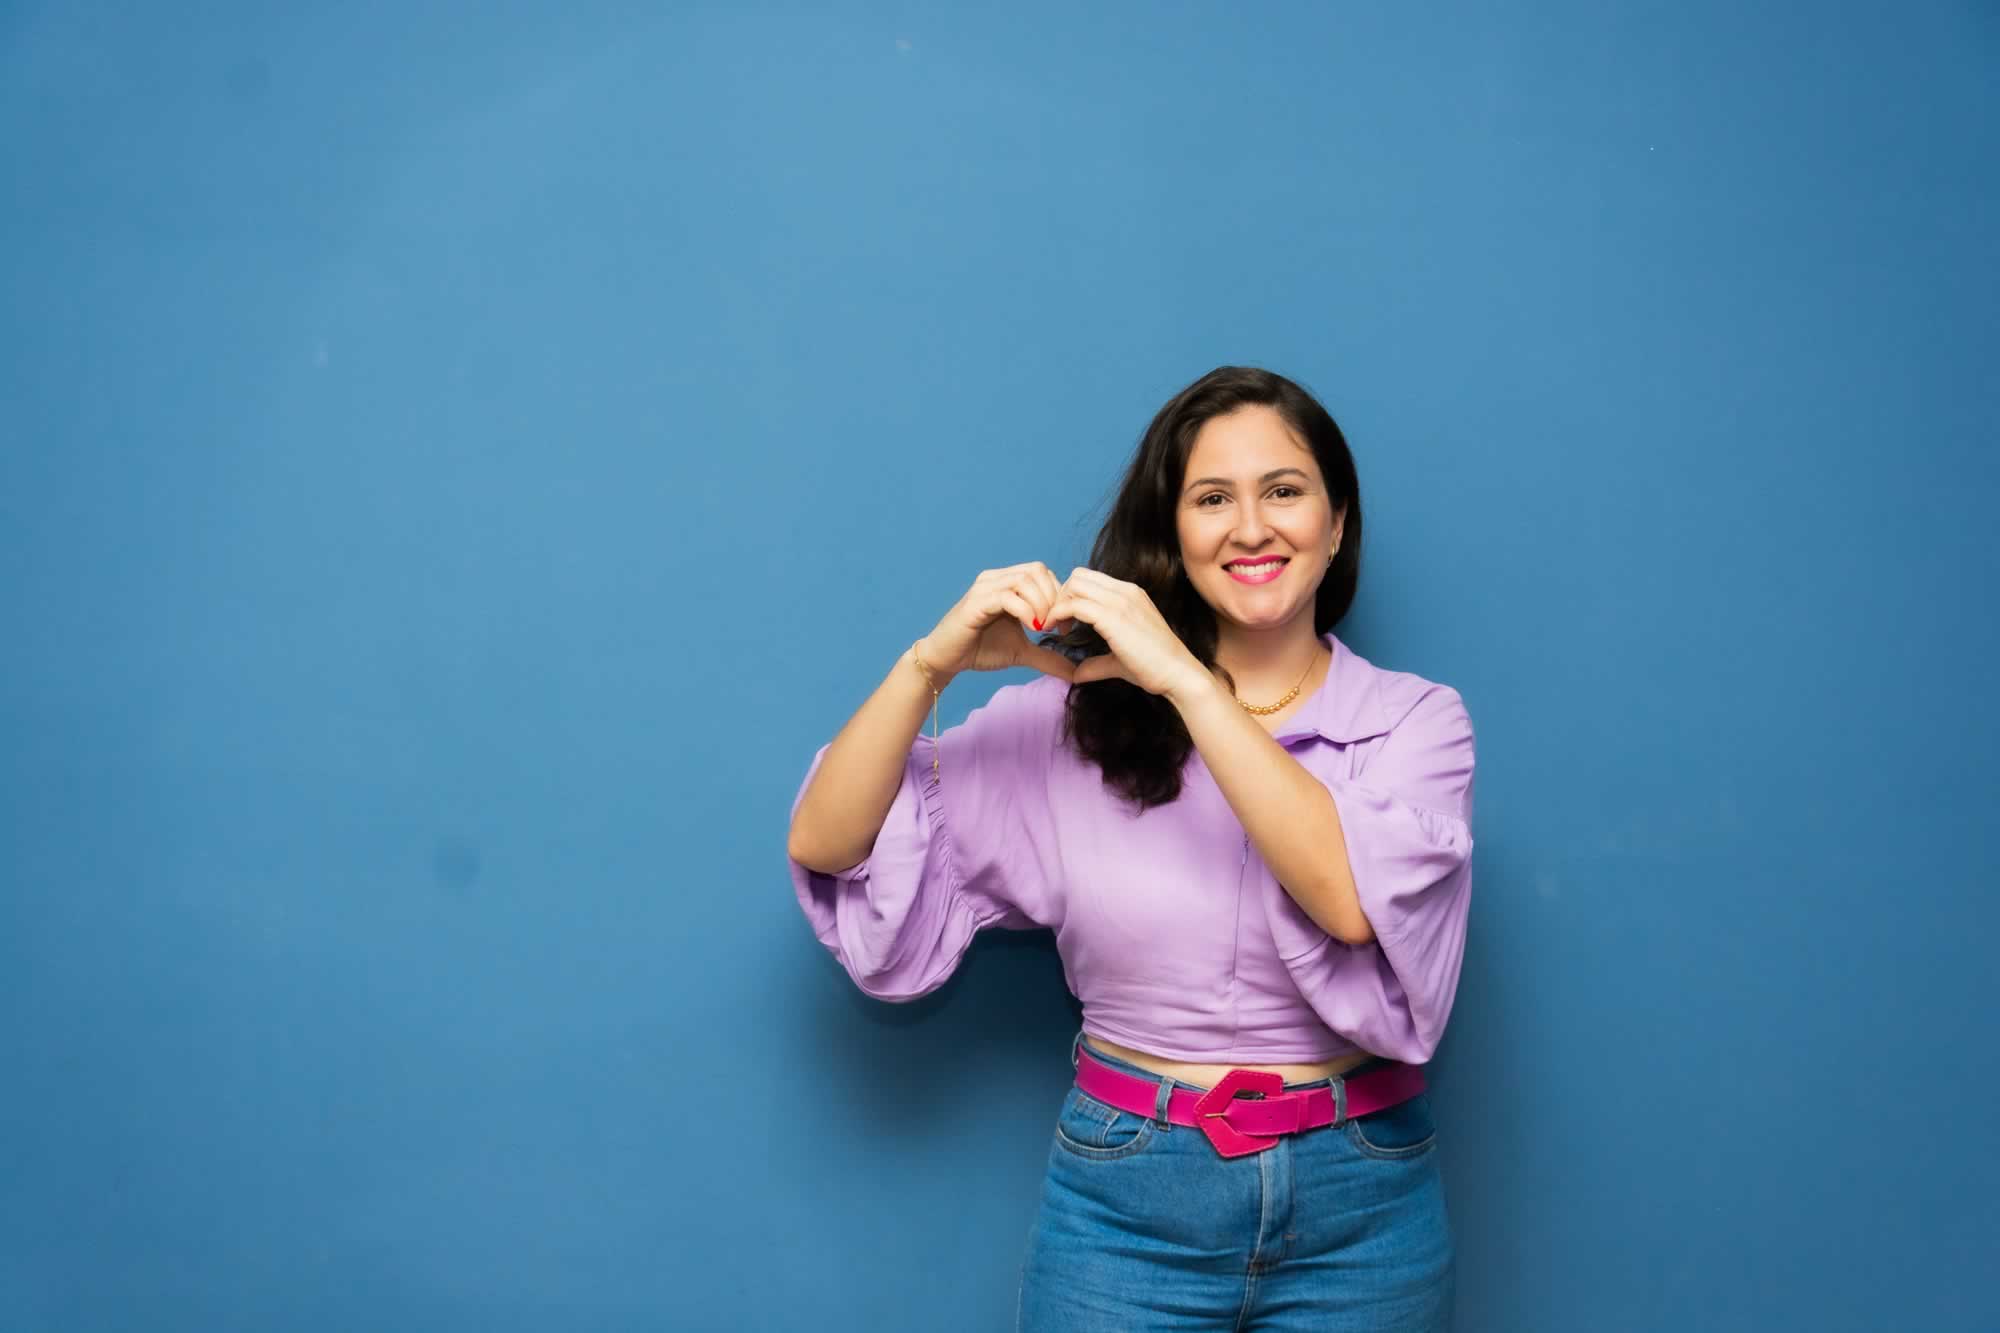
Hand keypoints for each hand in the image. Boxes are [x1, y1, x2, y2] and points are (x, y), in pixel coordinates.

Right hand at [920, 563, 1076, 682]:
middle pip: (1037, 570)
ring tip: (1042, 628)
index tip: (1063, 626)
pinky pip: (1007, 597)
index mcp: (1007, 583)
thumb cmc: (980, 649)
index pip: (1043, 573)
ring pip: (1024, 580)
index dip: (1059, 596)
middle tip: (1055, 626)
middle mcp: (996, 578)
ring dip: (1040, 604)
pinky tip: (1030, 628)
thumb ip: (1048, 656)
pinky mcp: (976, 602)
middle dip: (1053, 598)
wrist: (946, 659)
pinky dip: (1025, 611)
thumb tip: (1074, 672)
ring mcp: (984, 588)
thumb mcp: (1022, 652)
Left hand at [1047, 568, 1209, 698]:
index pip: (1090, 578)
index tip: (1065, 622)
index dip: (1071, 596)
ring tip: (1056, 628)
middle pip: (1078, 575)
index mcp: (1129, 594)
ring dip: (1058, 604)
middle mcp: (1125, 591)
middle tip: (1057, 623)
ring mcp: (1120, 602)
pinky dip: (1059, 614)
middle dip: (1061, 596)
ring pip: (1075, 585)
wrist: (1178, 674)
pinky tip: (1058, 632)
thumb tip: (1076, 673)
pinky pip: (1075, 605)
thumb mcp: (1120, 659)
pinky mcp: (1113, 618)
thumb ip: (1097, 662)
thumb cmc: (1154, 667)